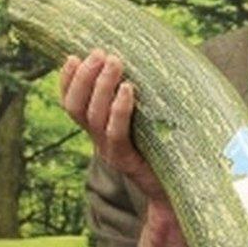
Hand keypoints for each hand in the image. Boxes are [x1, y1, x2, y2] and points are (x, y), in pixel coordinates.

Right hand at [60, 50, 195, 246]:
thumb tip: (156, 59)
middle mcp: (99, 141)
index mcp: (99, 130)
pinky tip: (128, 88)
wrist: (180, 193)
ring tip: (113, 61)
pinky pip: (116, 133)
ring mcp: (110, 152)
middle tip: (99, 53)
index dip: (67, 82)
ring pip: (94, 116)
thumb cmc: (170, 150)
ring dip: (102, 85)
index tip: (73, 57)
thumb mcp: (153, 121)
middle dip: (84, 77)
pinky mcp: (127, 160)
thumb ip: (147, 99)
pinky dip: (120, 109)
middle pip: (76, 107)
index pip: (72, 104)